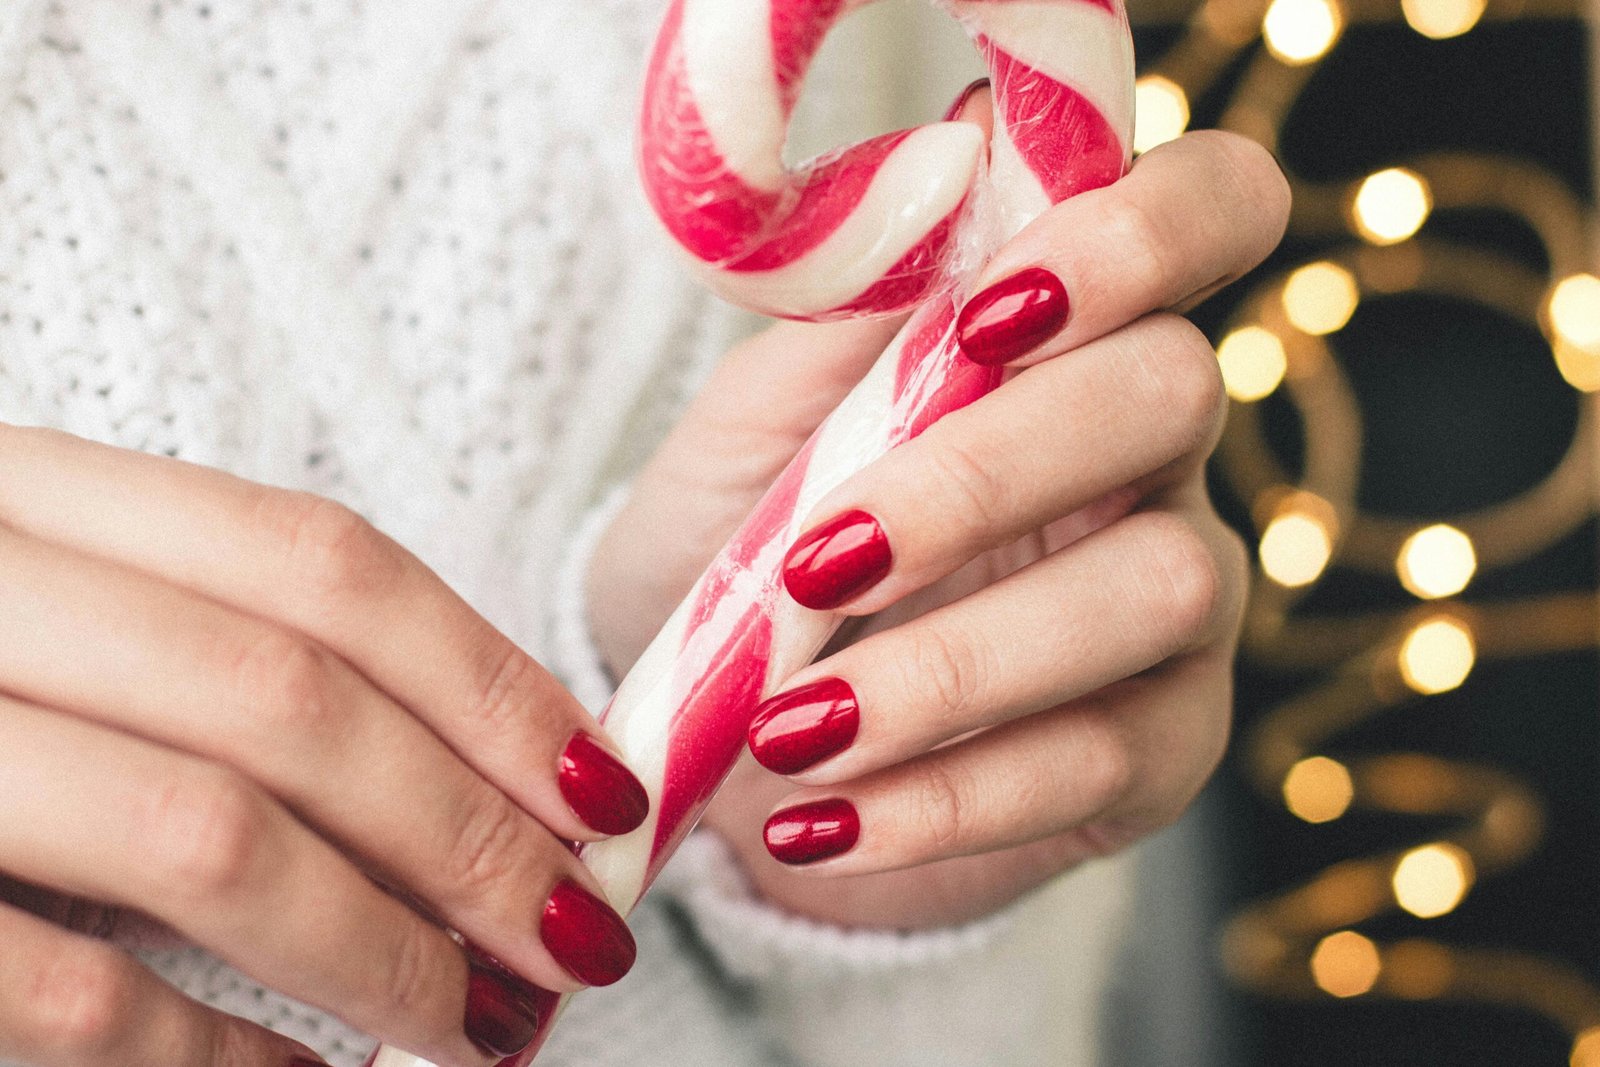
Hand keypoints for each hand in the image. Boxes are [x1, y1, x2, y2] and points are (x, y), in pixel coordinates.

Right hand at [0, 432, 647, 1066]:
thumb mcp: (66, 624)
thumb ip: (230, 661)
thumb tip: (499, 774)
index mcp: (31, 495)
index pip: (324, 567)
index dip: (489, 681)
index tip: (600, 789)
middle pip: (290, 699)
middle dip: (468, 833)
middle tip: (575, 938)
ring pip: (204, 836)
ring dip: (381, 950)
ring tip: (479, 1023)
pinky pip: (72, 991)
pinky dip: (219, 1057)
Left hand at [589, 125, 1288, 928]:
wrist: (719, 740)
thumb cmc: (742, 555)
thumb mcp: (752, 433)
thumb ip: (843, 317)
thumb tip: (952, 153)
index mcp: (1066, 342)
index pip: (1206, 216)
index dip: (1142, 232)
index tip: (991, 306)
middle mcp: (1151, 459)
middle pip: (1173, 395)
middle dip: (987, 473)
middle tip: (819, 560)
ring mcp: (1174, 610)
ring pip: (1154, 592)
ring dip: (954, 662)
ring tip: (790, 725)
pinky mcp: (1158, 753)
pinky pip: (1096, 763)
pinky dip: (942, 798)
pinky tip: (819, 823)